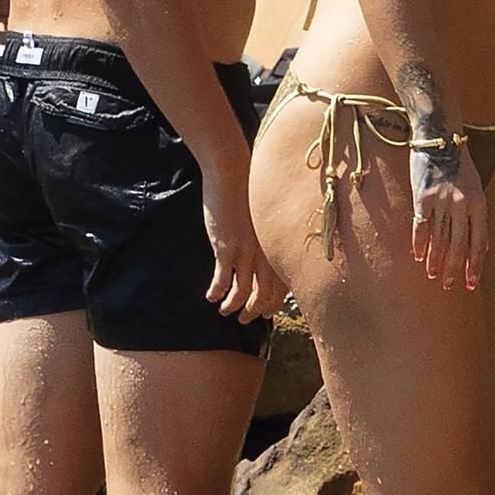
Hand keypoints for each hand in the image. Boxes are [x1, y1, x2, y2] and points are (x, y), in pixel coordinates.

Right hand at [202, 169, 286, 323]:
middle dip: (255, 312)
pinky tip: (210, 296)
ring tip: (224, 311)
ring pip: (244, 293)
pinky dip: (217, 293)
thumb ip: (264, 239)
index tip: (265, 313)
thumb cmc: (247, 193)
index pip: (283, 285)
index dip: (273, 304)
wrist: (232, 174)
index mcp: (277, 245)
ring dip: (233, 307)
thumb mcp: (262, 220)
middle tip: (245, 320)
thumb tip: (260, 255)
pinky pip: (223, 281)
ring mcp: (247, 251)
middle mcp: (266, 252)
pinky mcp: (226, 248)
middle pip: (266, 295)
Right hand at [411, 136, 486, 292]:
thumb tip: (479, 245)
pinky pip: (421, 226)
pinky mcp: (422, 196)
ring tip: (433, 275)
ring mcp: (441, 201)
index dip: (475, 265)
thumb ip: (476, 214)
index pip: (479, 242)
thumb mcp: (475, 187)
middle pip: (459, 245)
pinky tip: (418, 256)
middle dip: (455, 269)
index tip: (471, 284)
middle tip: (449, 285)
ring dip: (436, 260)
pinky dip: (419, 243)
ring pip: (439, 239)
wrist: (439, 137)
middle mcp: (461, 204)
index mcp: (479, 202)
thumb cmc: (459, 164)